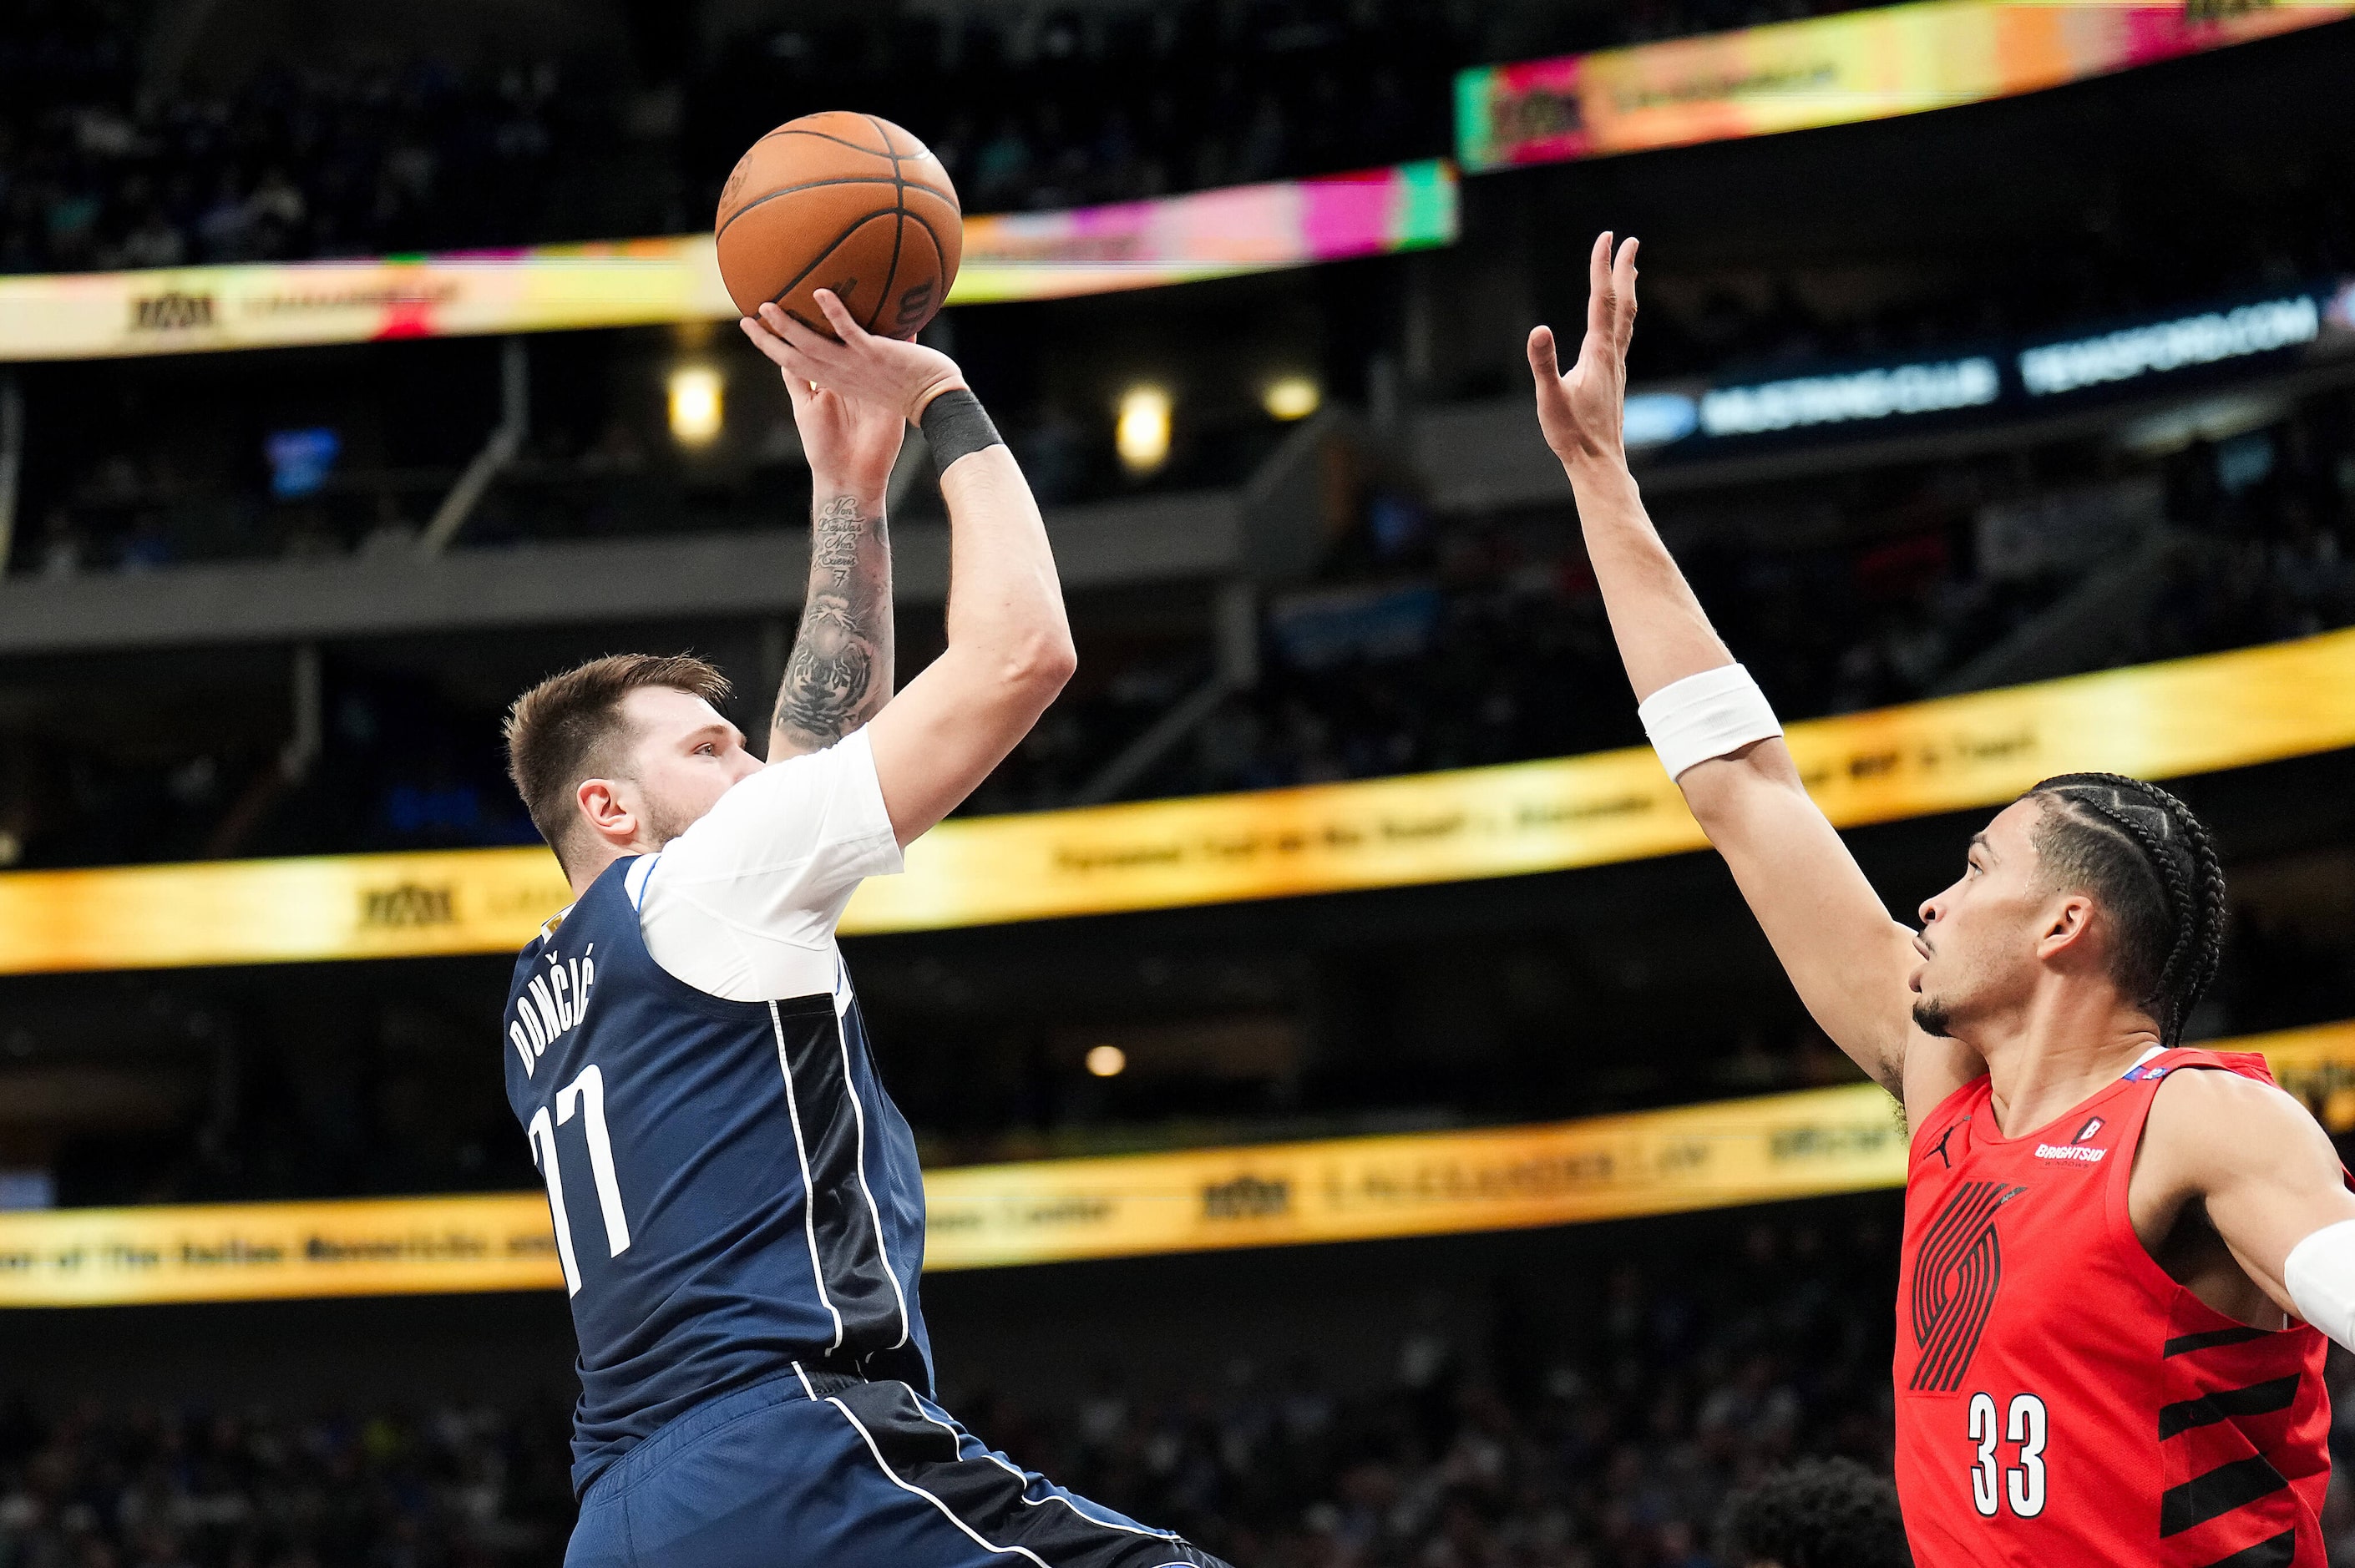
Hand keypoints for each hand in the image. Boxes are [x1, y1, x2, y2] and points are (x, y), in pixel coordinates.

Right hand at [739, 289, 966, 431]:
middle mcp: (842, 374)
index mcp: (840, 380)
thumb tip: (873, 321)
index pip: (800, 368)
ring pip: (813, 345)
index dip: (776, 352)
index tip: (757, 336)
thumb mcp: (884, 373)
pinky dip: (834, 313)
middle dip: (767, 341)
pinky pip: (850, 332)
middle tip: (746, 320)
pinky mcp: (875, 355)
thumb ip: (873, 349)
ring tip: (767, 305)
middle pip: (794, 358)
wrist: (937, 400)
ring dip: (788, 325)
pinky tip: (819, 293)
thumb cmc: (916, 387)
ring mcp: (856, 365)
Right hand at [1528, 232, 1638, 470]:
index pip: (1602, 300)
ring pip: (1627, 320)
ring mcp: (1617, 367)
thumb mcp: (1550, 398)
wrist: (1599, 463)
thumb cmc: (1573, 435)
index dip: (1602, 266)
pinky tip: (1617, 322)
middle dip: (1625, 269)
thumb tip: (1538, 330)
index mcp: (1598, 353)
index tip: (1606, 237)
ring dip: (1628, 290)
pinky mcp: (1614, 379)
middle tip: (1629, 240)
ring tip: (1631, 271)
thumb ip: (1543, 364)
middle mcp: (1613, 355)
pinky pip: (1622, 336)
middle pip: (1623, 303)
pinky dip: (1623, 316)